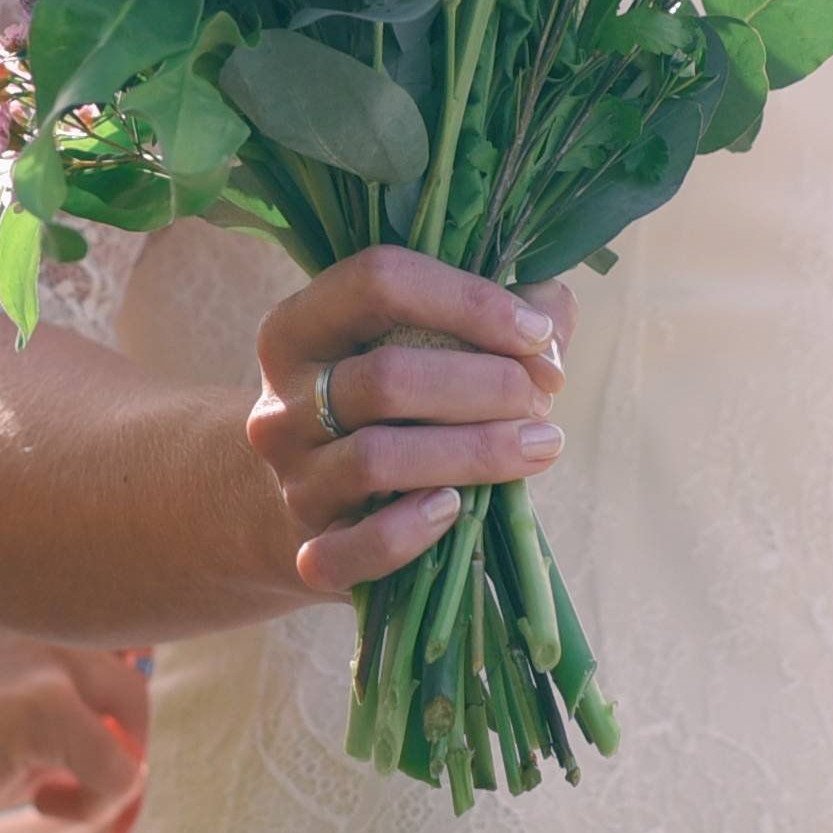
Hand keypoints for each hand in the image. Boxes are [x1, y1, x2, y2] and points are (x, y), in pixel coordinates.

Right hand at [0, 639, 150, 831]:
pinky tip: (40, 805)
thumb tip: (141, 763)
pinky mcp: (42, 704)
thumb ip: (79, 731)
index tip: (96, 783)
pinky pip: (118, 768)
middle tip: (91, 804)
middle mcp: (56, 633)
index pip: (134, 665)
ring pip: (139, 727)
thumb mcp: (20, 733)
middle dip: (131, 758)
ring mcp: (50, 662)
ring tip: (54, 801)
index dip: (130, 733)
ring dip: (111, 780)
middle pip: (145, 695)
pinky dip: (93, 805)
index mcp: (50, 631)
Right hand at [246, 251, 572, 597]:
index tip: (536, 335)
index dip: (470, 301)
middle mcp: (283, 402)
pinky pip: (359, 547)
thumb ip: (497, 314)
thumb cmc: (392, 408)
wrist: (316, 505)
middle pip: (386, 377)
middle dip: (485, 384)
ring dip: (475, 452)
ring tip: (540, 446)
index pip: (378, 282)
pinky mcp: (309, 551)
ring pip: (377, 460)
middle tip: (543, 398)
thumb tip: (549, 321)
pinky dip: (413, 530)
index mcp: (300, 328)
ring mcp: (293, 480)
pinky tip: (457, 508)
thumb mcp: (426, 345)